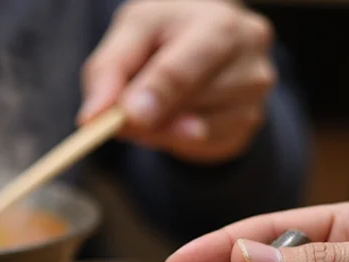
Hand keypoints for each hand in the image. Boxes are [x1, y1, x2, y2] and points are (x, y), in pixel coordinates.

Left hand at [79, 0, 274, 162]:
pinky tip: (175, 114)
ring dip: (159, 128)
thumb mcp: (131, 32)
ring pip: (193, 132)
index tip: (127, 116)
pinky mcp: (248, 126)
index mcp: (221, 26)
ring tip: (153, 103)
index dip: (155, 95)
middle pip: (190, 103)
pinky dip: (176, 139)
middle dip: (149, 115)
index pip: (187, 69)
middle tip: (120, 117)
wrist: (206, 37)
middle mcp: (250, 62)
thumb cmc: (166, 32)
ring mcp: (254, 99)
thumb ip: (108, 70)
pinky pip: (202, 147)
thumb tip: (93, 118)